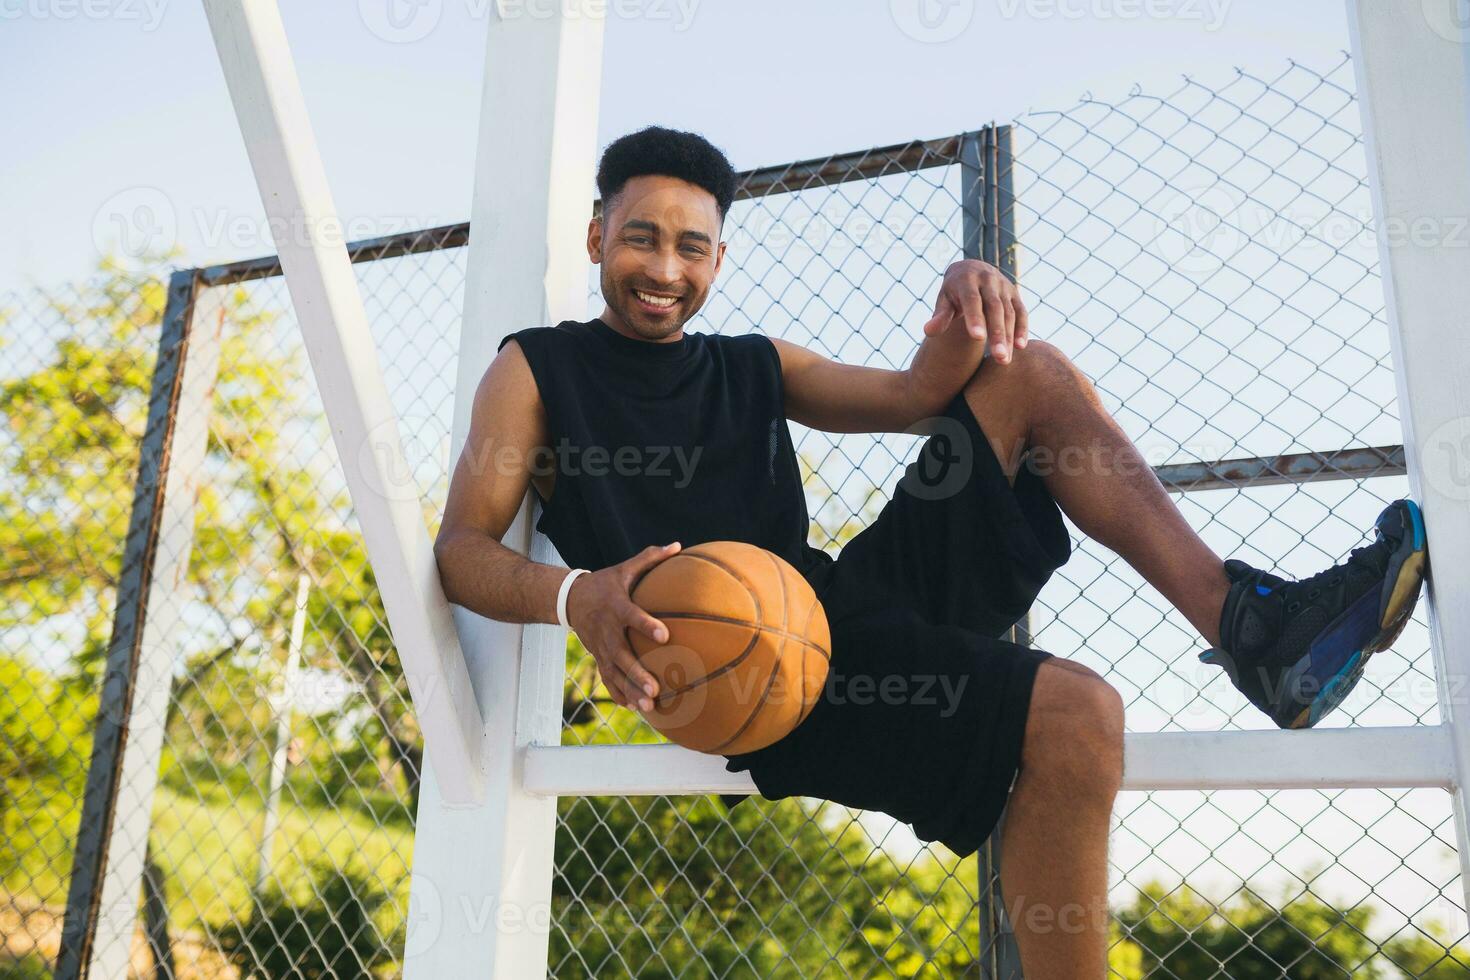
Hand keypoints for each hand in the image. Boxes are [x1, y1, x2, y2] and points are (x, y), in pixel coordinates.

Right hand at [564, 542, 681, 712]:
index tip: (665, 634)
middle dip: (638, 674)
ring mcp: (601, 648)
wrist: (571, 600)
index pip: (632, 616)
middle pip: (622, 655)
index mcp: (617, 607)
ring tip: (649, 707)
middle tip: (655, 689)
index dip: (647, 625)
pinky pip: (608, 679)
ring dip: (631, 691)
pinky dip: (619, 694)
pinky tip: (634, 708)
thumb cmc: (606, 583)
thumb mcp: (624, 568)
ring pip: (615, 673)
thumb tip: (678, 545)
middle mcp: (607, 631)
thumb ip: (650, 558)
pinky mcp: (599, 658)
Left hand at [920, 259, 1028, 363]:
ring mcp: (1003, 286)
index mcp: (967, 280)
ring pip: (1009, 312)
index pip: (972, 300)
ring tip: (1004, 360)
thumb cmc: (953, 292)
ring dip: (1009, 336)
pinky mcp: (1015, 293)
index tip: (978, 338)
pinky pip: (1021, 311)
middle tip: (999, 357)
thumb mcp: (944, 300)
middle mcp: (988, 280)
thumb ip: (940, 316)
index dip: (975, 318)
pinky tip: (1020, 347)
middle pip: (995, 308)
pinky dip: (1022, 328)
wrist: (972, 270)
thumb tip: (928, 332)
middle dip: (997, 333)